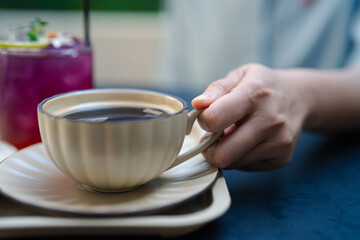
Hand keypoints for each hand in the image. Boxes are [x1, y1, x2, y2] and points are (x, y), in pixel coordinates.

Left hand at [192, 63, 308, 170]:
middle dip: (210, 148)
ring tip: (234, 134)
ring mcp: (279, 142)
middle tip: (213, 136)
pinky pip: (246, 167)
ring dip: (226, 152)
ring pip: (233, 164)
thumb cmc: (262, 86)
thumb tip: (198, 104)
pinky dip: (240, 157)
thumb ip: (217, 89)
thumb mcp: (240, 76)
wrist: (299, 98)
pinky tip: (248, 141)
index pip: (214, 119)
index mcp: (254, 94)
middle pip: (223, 154)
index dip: (204, 121)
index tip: (208, 118)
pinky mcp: (283, 158)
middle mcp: (270, 120)